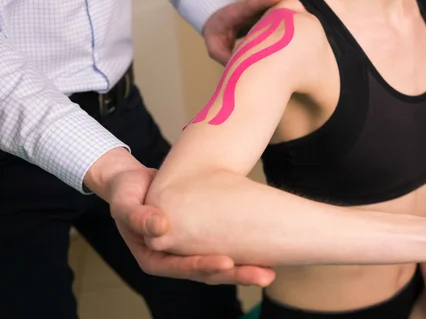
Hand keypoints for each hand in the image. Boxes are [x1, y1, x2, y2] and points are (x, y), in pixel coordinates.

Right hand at [84, 148, 275, 285]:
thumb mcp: (126, 203)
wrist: (133, 182)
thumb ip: (137, 216)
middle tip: (262, 275)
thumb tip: (160, 227)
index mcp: (154, 258)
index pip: (181, 268)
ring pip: (219, 265)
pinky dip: (242, 251)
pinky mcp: (201, 238)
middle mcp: (174, 259)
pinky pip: (223, 247)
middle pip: (207, 273)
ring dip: (244, 269)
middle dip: (235, 275)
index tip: (227, 263)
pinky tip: (265, 253)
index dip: (204, 268)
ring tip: (269, 271)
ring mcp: (189, 250)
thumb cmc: (126, 193)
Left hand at [203, 0, 303, 64]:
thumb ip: (227, 57)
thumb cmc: (215, 36)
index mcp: (235, 13)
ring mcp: (256, 7)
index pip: (251, 5)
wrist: (214, 23)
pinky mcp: (263, 10)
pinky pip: (276, 2)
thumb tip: (243, 68)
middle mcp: (248, 6)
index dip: (265, 1)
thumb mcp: (215, 49)